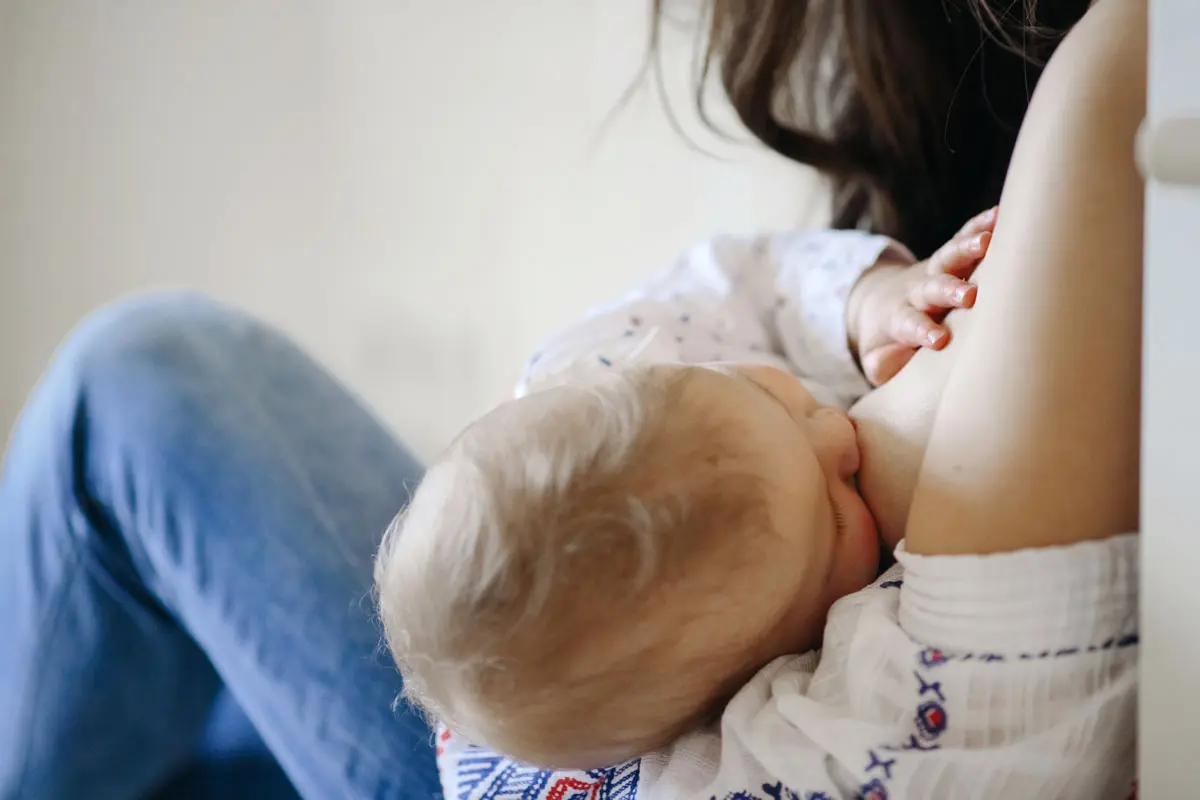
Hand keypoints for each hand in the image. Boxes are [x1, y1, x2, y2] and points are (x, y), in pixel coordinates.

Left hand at [848, 206, 997, 385]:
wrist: (878, 304)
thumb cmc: (888, 342)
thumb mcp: (878, 361)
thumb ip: (886, 367)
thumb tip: (902, 370)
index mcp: (899, 319)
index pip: (910, 324)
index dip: (922, 330)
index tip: (938, 340)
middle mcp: (917, 292)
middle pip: (932, 287)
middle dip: (949, 290)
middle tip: (969, 295)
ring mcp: (934, 271)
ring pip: (949, 257)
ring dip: (967, 248)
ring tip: (988, 240)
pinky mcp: (949, 258)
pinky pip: (963, 236)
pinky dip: (980, 224)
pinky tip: (1000, 213)